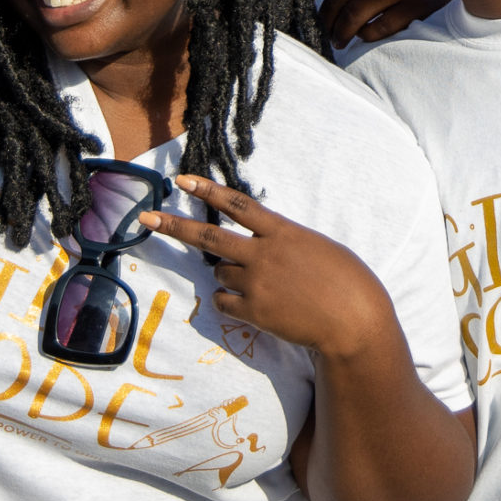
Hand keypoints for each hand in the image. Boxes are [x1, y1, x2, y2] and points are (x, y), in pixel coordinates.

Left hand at [143, 175, 398, 365]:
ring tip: (256, 283)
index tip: (182, 180)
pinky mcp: (254, 312)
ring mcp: (256, 284)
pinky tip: (251, 305)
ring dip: (227, 274)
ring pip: (220, 273)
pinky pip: (224, 302)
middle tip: (147, 218)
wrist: (353, 321)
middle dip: (174, 226)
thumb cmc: (347, 280)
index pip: (238, 204)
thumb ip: (285, 241)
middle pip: (209, 238)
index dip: (208, 190)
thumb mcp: (317, 247)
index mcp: (283, 231)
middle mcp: (263, 254)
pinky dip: (230, 301)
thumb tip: (262, 242)